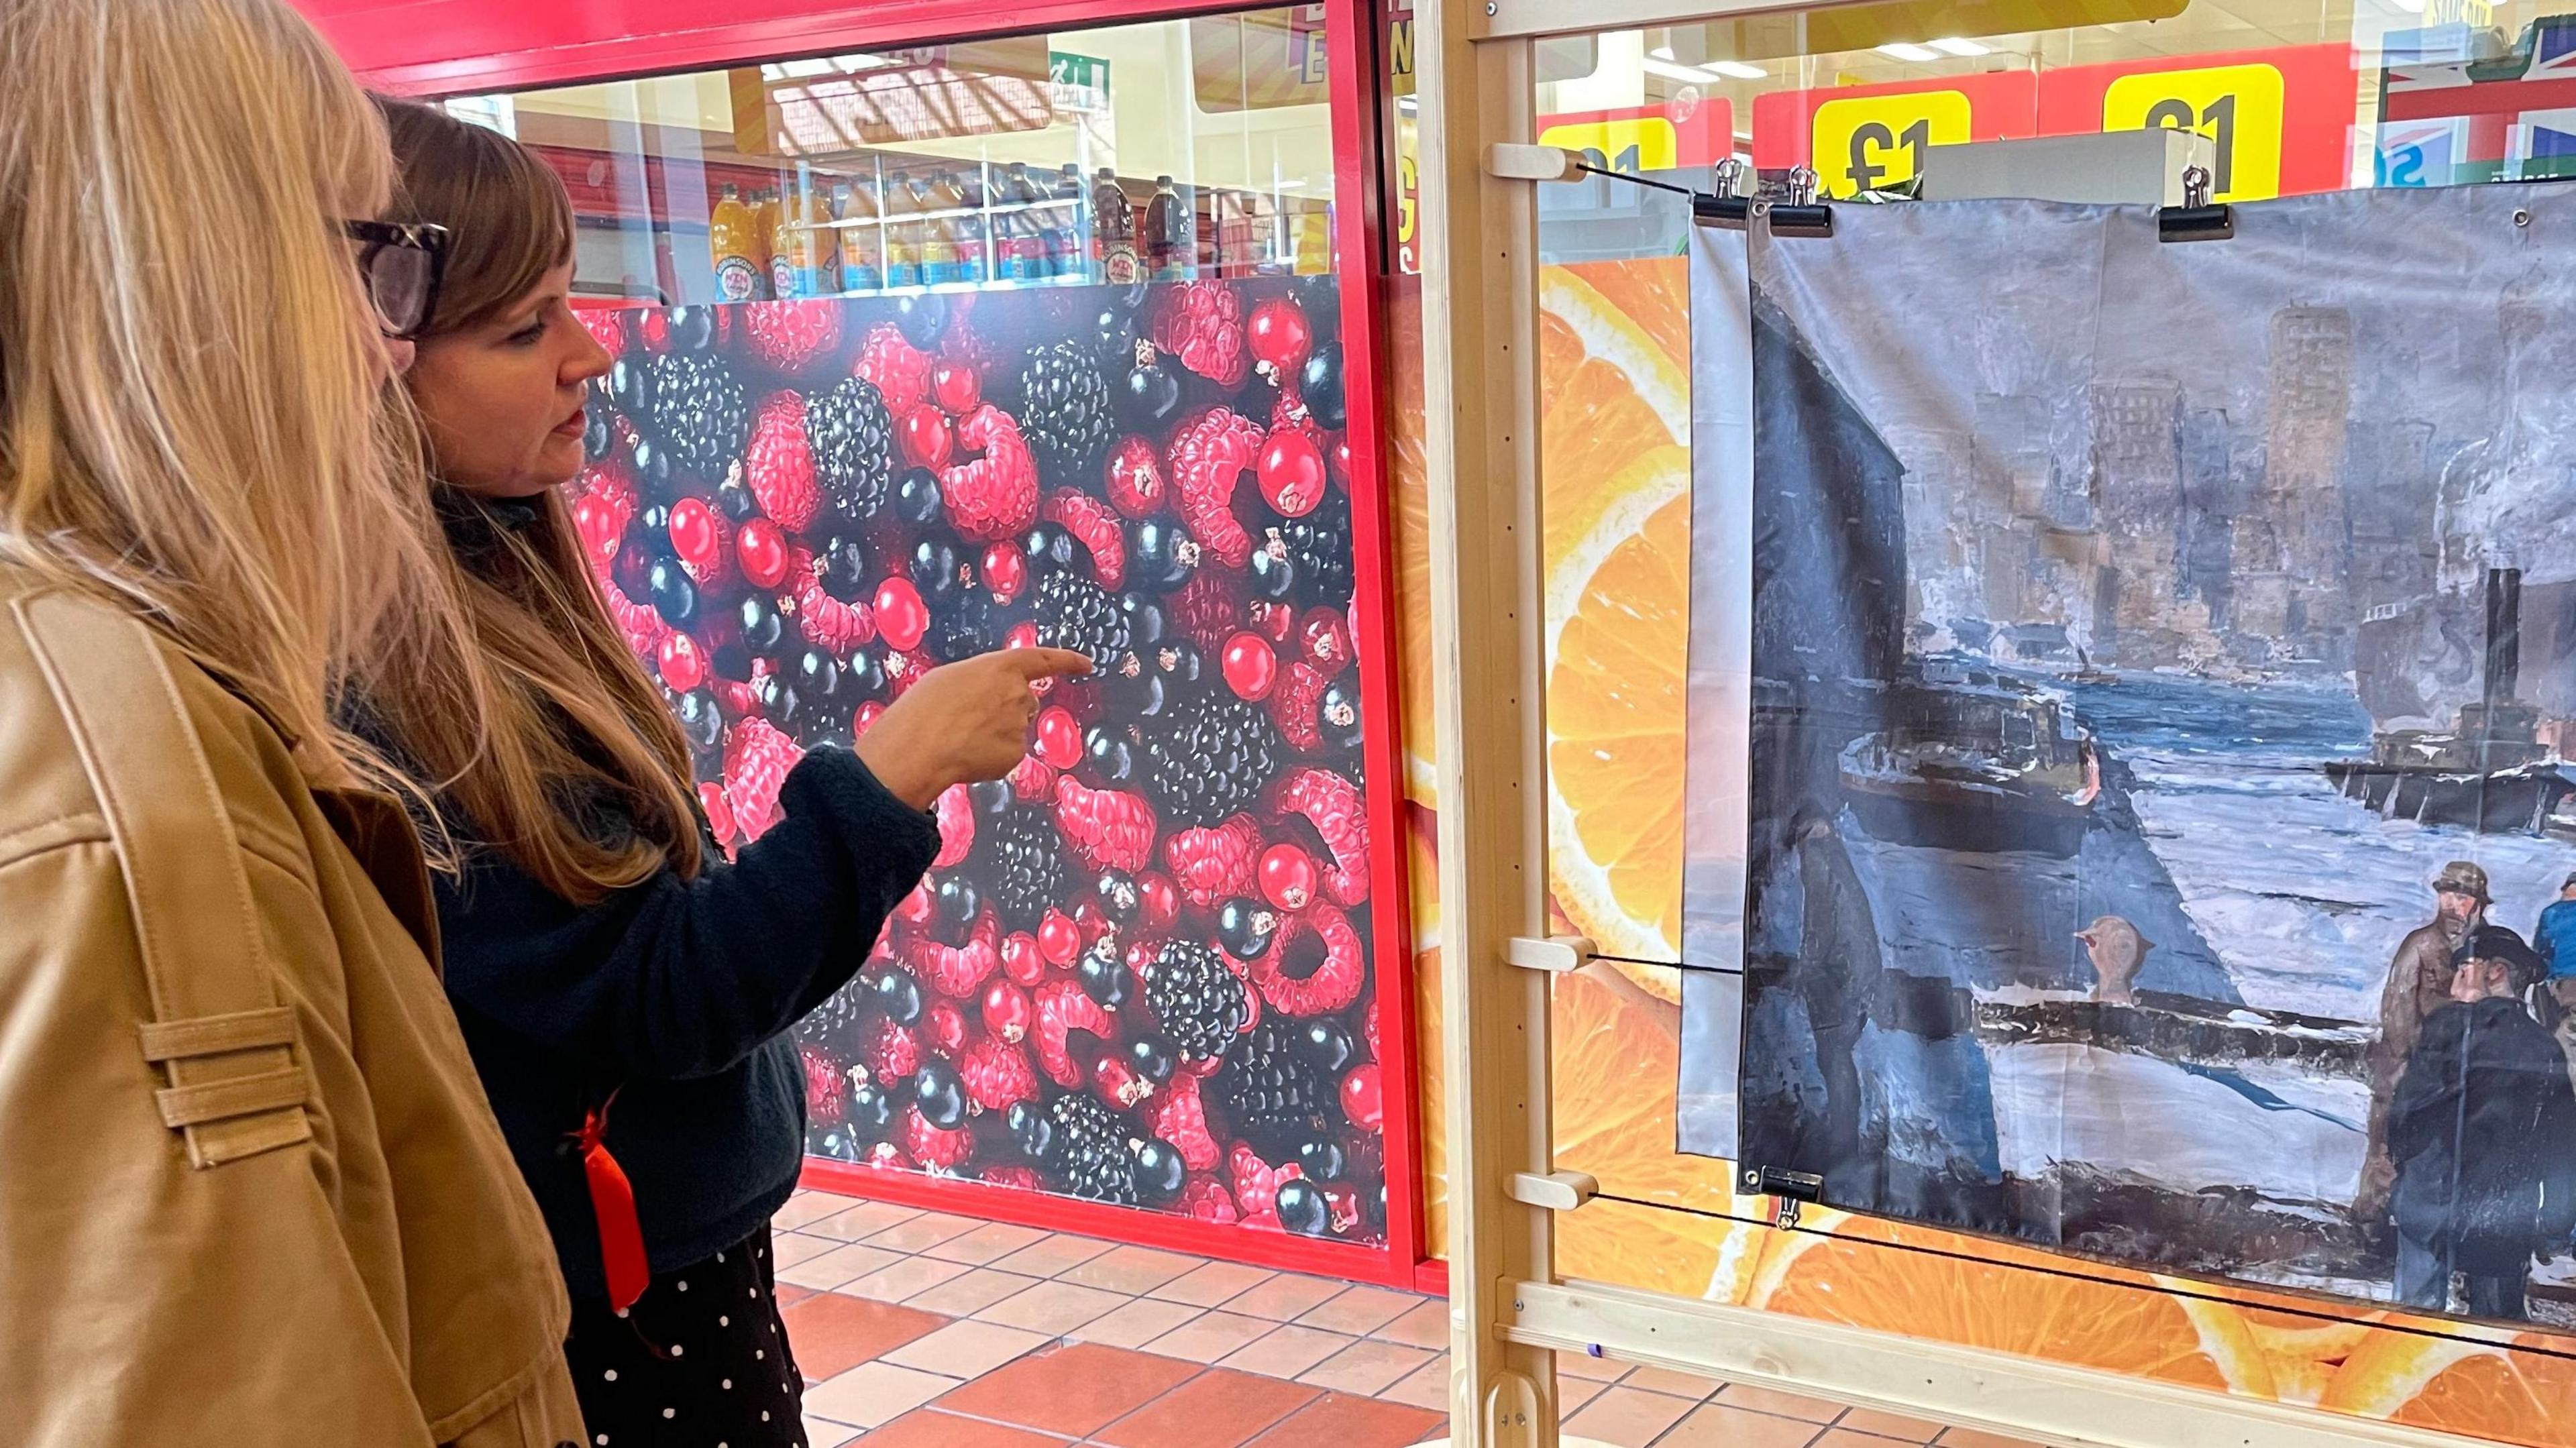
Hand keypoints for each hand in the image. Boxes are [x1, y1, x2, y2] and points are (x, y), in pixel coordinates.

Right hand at [856, 646, 1092, 809]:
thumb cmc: (923, 709)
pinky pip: (1007, 754)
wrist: (917, 749)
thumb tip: (988, 701)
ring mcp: (1020, 726)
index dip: (1068, 661)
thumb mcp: (949, 679)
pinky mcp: (1015, 754)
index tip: (1086, 664)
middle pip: (1024, 701)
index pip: (1045, 660)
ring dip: (994, 733)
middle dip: (1005, 709)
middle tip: (967, 719)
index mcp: (1001, 667)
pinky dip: (990, 756)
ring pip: (1013, 729)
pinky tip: (967, 756)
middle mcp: (1018, 694)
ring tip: (959, 738)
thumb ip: (980, 682)